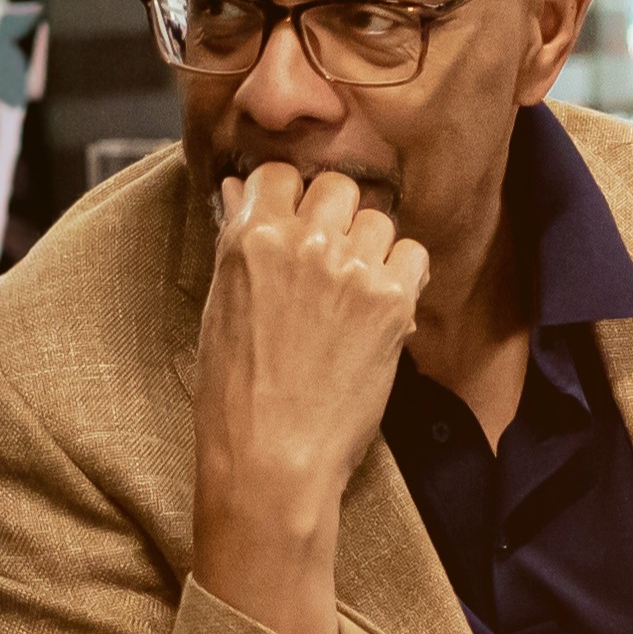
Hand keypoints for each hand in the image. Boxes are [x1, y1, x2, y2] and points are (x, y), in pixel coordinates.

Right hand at [188, 164, 428, 633]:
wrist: (271, 459)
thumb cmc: (233, 396)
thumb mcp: (219, 309)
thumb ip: (237, 245)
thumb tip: (240, 194)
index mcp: (250, 238)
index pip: (278, 174)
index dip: (288, 196)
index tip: (293, 219)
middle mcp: (303, 242)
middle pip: (336, 187)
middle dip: (333, 215)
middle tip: (327, 257)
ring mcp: (351, 268)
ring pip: (378, 219)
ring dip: (369, 246)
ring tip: (353, 291)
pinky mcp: (391, 300)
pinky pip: (413, 253)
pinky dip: (403, 274)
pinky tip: (381, 306)